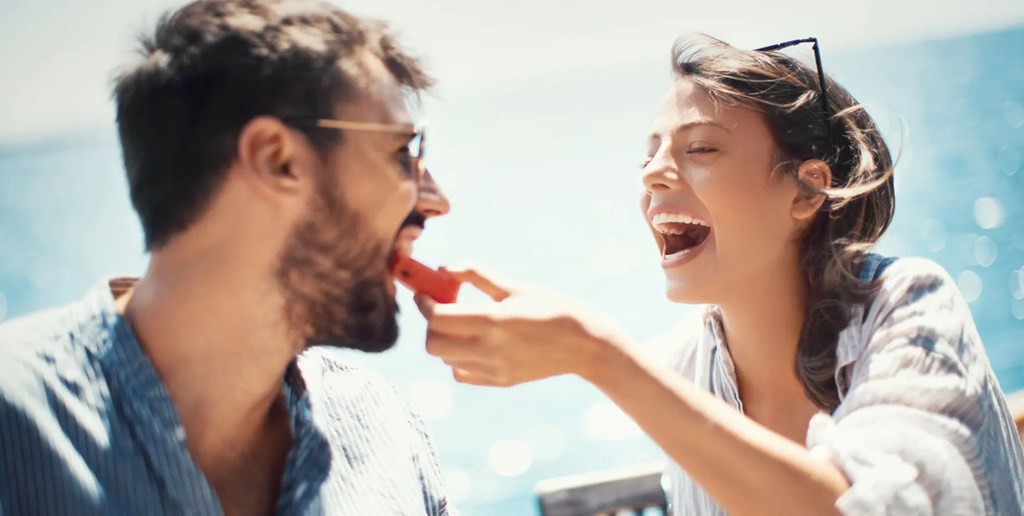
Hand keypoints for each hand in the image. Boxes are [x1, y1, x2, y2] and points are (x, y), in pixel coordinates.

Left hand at [414, 266, 629, 386]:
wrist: (582, 343)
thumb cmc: (549, 306)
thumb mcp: (514, 286)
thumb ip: (476, 275)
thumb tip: (445, 268)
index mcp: (493, 321)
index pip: (438, 318)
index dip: (424, 304)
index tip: (424, 294)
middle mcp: (490, 349)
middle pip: (434, 345)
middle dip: (430, 325)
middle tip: (441, 310)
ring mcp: (494, 369)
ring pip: (446, 359)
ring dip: (445, 341)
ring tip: (462, 325)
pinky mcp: (499, 381)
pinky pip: (462, 373)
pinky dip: (458, 359)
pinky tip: (474, 343)